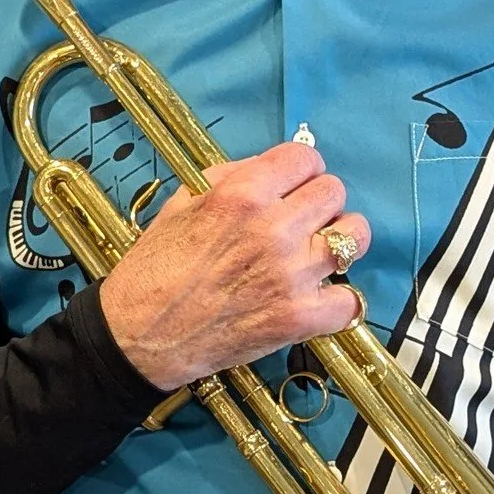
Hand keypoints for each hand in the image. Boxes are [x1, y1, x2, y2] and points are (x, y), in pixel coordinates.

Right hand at [99, 141, 369, 389]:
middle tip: (302, 219)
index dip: (301, 169)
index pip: (305, 158)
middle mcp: (272, 228)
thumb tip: (275, 167)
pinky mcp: (298, 318)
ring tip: (318, 252)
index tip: (295, 183)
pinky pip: (350, 299)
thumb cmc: (155, 268)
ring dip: (338, 241)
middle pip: (334, 191)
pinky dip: (340, 299)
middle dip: (319, 201)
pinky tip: (321, 296)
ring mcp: (290, 275)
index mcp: (242, 194)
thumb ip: (233, 176)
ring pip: (354, 237)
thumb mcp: (183, 202)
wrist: (139, 336)